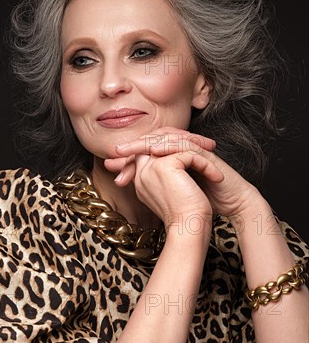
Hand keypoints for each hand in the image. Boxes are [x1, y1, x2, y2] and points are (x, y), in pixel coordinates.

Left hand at [106, 128, 261, 220]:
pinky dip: (169, 146)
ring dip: (145, 143)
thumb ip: (155, 184)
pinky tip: (154, 151)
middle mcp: (183, 148)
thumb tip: (132, 186)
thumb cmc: (205, 199)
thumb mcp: (174, 191)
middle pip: (154, 139)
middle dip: (132, 147)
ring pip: (167, 138)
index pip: (147, 150)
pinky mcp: (205, 152)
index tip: (111, 168)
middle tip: (114, 154)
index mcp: (174, 156)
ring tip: (127, 150)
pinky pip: (185, 144)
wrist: (232, 204)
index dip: (129, 158)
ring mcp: (195, 148)